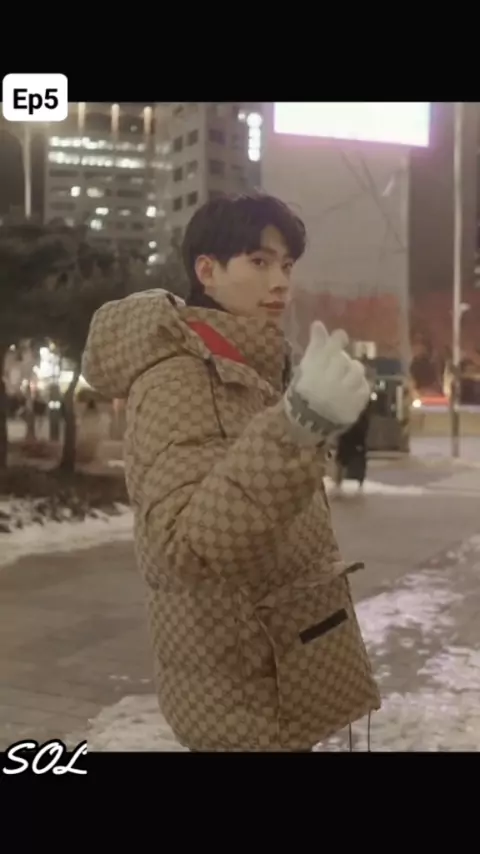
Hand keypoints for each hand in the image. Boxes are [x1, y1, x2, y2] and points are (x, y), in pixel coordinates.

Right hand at [283, 321, 369, 441]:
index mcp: (312, 374)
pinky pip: (364, 388)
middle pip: (342, 360)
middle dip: (342, 358)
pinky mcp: (354, 407)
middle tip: (339, 363)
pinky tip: (352, 387)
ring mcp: (343, 396)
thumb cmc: (304, 393)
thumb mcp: (304, 369)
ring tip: (346, 375)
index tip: (340, 335)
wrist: (309, 424)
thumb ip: (314, 348)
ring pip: (356, 372)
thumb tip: (319, 323)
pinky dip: (360, 385)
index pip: (327, 350)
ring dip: (353, 370)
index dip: (336, 340)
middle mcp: (328, 383)